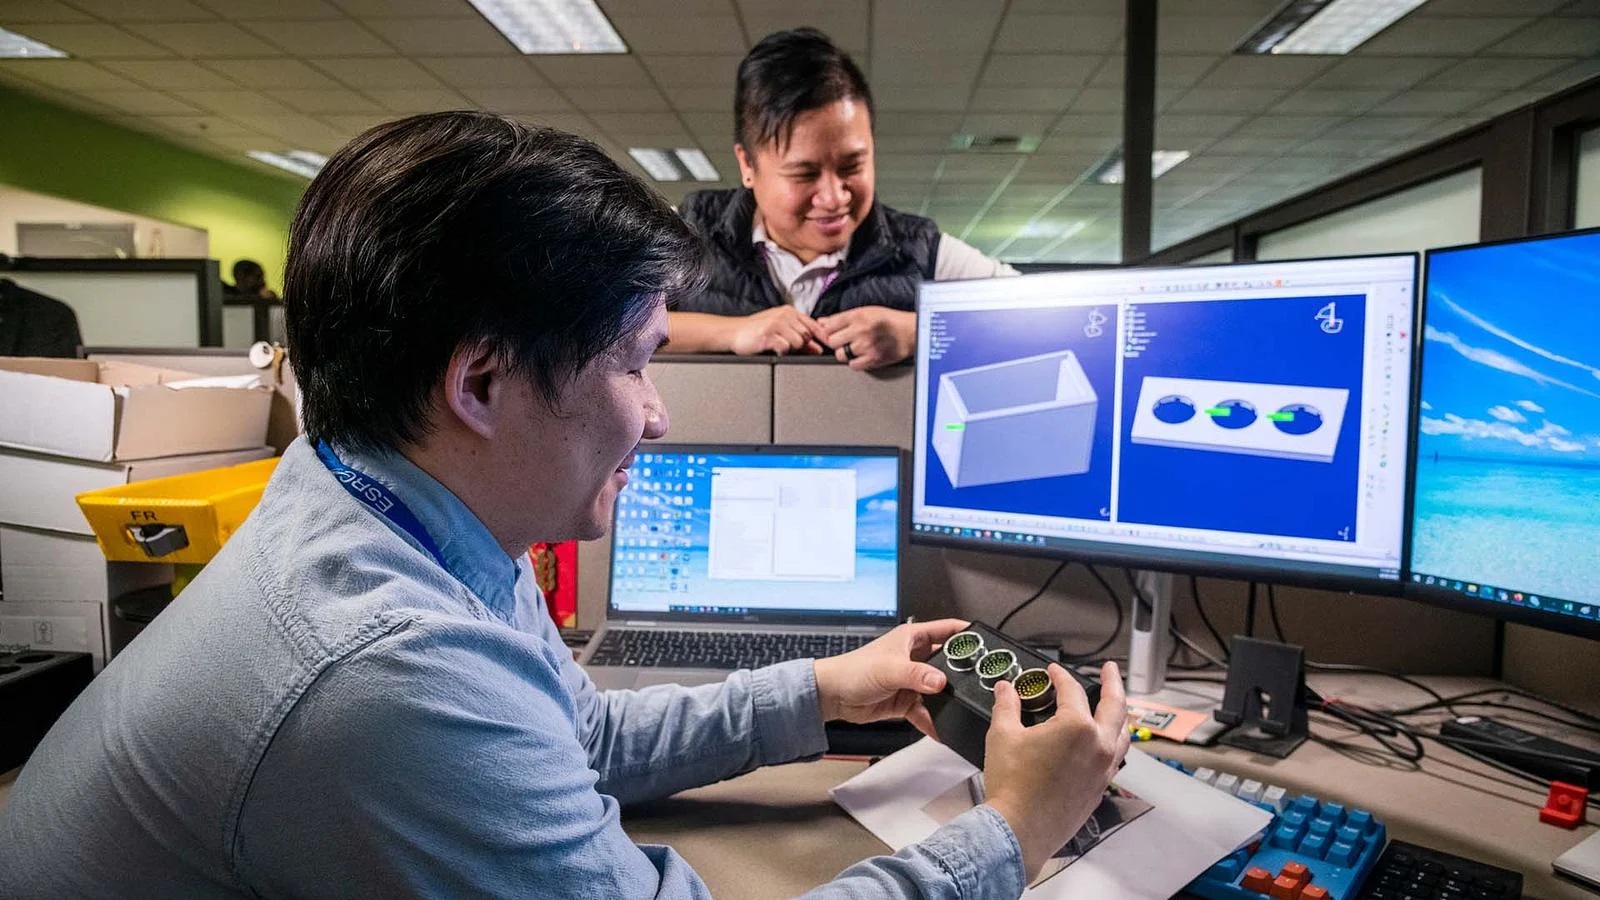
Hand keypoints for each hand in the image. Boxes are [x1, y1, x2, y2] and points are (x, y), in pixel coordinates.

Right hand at [728, 306, 829, 355]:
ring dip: (791, 348)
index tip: (827, 344)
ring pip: (798, 342)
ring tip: (777, 345)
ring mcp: (776, 324)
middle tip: (789, 346)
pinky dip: (781, 351)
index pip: (813, 324)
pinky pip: (785, 348)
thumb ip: (799, 335)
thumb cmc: (756, 331)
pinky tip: (772, 349)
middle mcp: (784, 316)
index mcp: (789, 312)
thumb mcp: (779, 328)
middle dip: (803, 344)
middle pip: (807, 335)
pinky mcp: (768, 335)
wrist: (733, 332)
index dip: (822, 336)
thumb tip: (817, 347)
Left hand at [812, 619, 968, 737]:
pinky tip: (940, 728)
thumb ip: (916, 675)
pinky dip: (933, 720)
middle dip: (961, 673)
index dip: (967, 634)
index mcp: (912, 638)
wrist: (832, 696)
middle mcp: (914, 657)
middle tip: (979, 682)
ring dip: (947, 699)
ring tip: (961, 708)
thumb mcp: (889, 669)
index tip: (987, 643)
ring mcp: (912, 680)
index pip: (947, 629)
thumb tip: (940, 682)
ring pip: (939, 689)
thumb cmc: (852, 670)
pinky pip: (926, 711)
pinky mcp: (906, 700)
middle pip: (948, 662)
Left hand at [816, 307, 915, 369]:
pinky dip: (855, 362)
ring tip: (855, 348)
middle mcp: (861, 330)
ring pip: (840, 355)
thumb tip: (822, 322)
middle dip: (836, 342)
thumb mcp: (865, 311)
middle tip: (845, 341)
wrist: (910, 332)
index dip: (827, 331)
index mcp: (858, 316)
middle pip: (832, 341)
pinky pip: (852, 365)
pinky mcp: (873, 359)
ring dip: (845, 353)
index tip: (831, 332)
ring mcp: (866, 346)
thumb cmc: (889, 320)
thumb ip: (842, 318)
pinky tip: (862, 355)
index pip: (830, 325)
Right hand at [981, 661, 1130, 881]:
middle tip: (1109, 670)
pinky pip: (1116, 758)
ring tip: (1115, 705)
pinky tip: (1105, 743)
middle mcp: (1099, 745)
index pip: (1072, 691)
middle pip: (1115, 706)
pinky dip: (1114, 742)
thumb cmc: (1012, 784)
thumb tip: (1006, 689)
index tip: (1052, 671)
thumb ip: (1007, 706)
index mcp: (1077, 726)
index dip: (1060, 676)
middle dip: (1113, 683)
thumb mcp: (1003, 736)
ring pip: (1123, 734)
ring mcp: (1104, 769)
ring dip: (1120, 714)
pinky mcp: (1101, 788)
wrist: (1020, 829)